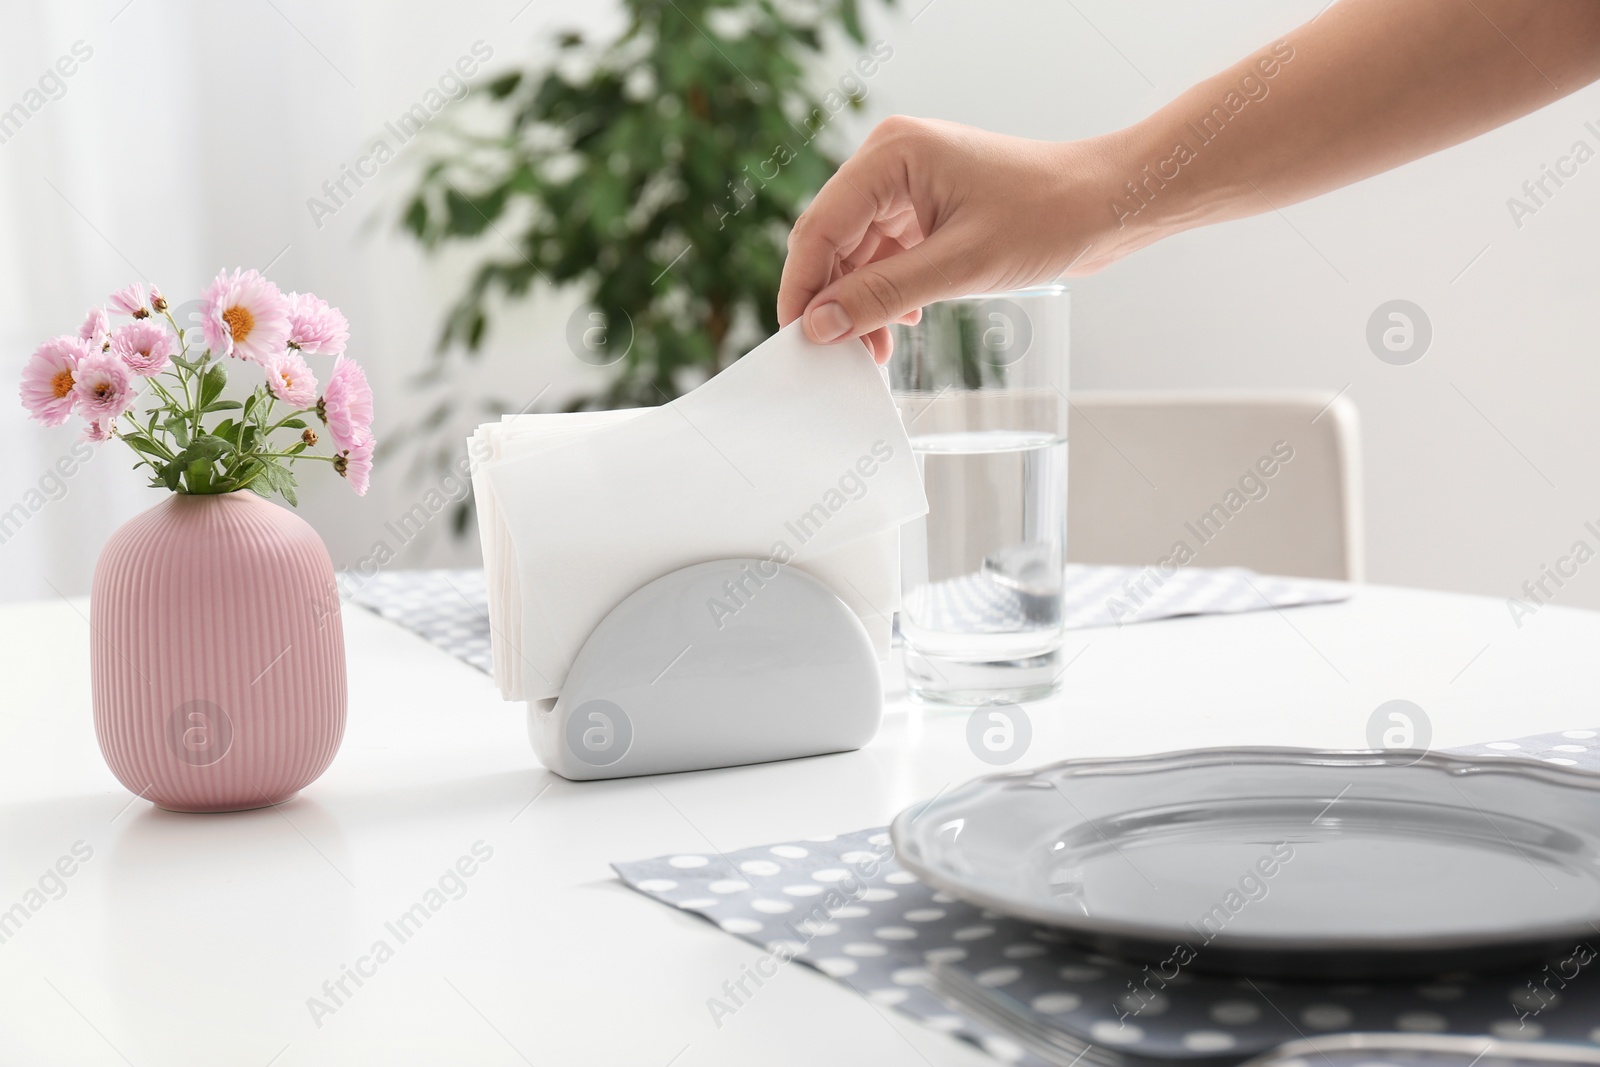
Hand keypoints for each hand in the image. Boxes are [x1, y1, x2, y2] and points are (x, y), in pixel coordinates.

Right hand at [778, 116, 1115, 362]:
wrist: (1107, 204)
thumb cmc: (1046, 219)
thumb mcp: (958, 267)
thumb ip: (882, 295)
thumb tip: (820, 325)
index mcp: (891, 154)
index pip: (819, 226)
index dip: (802, 287)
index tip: (797, 340)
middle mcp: (891, 160)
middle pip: (831, 238)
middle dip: (830, 299)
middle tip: (834, 355)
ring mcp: (908, 182)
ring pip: (856, 251)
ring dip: (859, 301)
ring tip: (873, 351)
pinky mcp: (926, 205)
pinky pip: (885, 252)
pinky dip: (885, 290)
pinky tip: (899, 323)